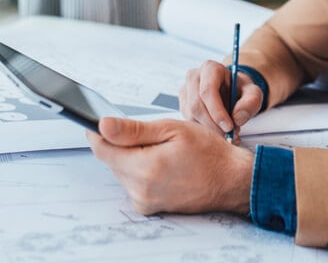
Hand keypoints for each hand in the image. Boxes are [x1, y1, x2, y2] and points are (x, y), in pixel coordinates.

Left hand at [87, 117, 253, 215]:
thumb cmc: (208, 153)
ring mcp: (144, 201)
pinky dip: (140, 169)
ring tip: (159, 148)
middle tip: (146, 132)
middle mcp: (139, 190)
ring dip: (131, 156)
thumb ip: (134, 130)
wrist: (230, 180)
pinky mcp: (149, 206)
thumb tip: (103, 126)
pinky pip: (133, 183)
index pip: (102, 149)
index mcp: (144, 168)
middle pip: (111, 160)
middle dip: (120, 143)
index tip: (98, 120)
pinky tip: (161, 162)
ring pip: (122, 170)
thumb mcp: (173, 130)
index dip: (97, 132)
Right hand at [179, 60, 263, 136]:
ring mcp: (185, 90)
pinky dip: (203, 130)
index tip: (229, 127)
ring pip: (191, 115)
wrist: (232, 90)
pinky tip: (217, 130)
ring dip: (209, 129)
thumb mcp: (253, 93)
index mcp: (210, 68)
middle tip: (229, 136)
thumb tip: (237, 118)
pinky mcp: (183, 103)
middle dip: (213, 125)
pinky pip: (189, 121)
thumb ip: (251, 102)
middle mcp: (193, 76)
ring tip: (227, 132)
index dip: (217, 111)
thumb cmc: (241, 90)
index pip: (208, 91)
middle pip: (196, 105)